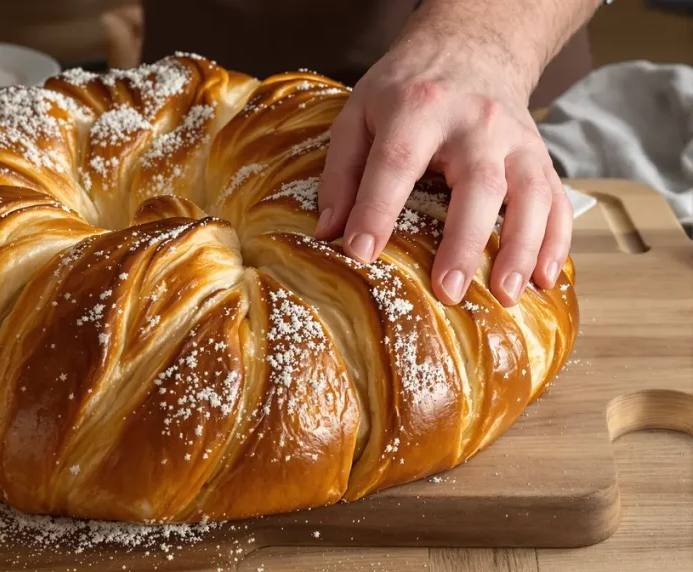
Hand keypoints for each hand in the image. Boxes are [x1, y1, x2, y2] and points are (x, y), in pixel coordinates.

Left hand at [314, 29, 572, 307]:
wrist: (471, 47)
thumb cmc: (407, 89)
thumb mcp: (360, 113)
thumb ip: (341, 170)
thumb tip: (329, 233)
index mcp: (419, 108)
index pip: (397, 162)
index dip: (377, 209)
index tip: (360, 253)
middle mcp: (476, 123)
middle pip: (478, 184)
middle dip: (464, 242)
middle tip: (448, 291)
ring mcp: (516, 140)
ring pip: (531, 195)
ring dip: (522, 249)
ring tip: (506, 296)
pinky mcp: (540, 156)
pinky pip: (558, 201)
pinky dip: (557, 242)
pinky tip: (545, 279)